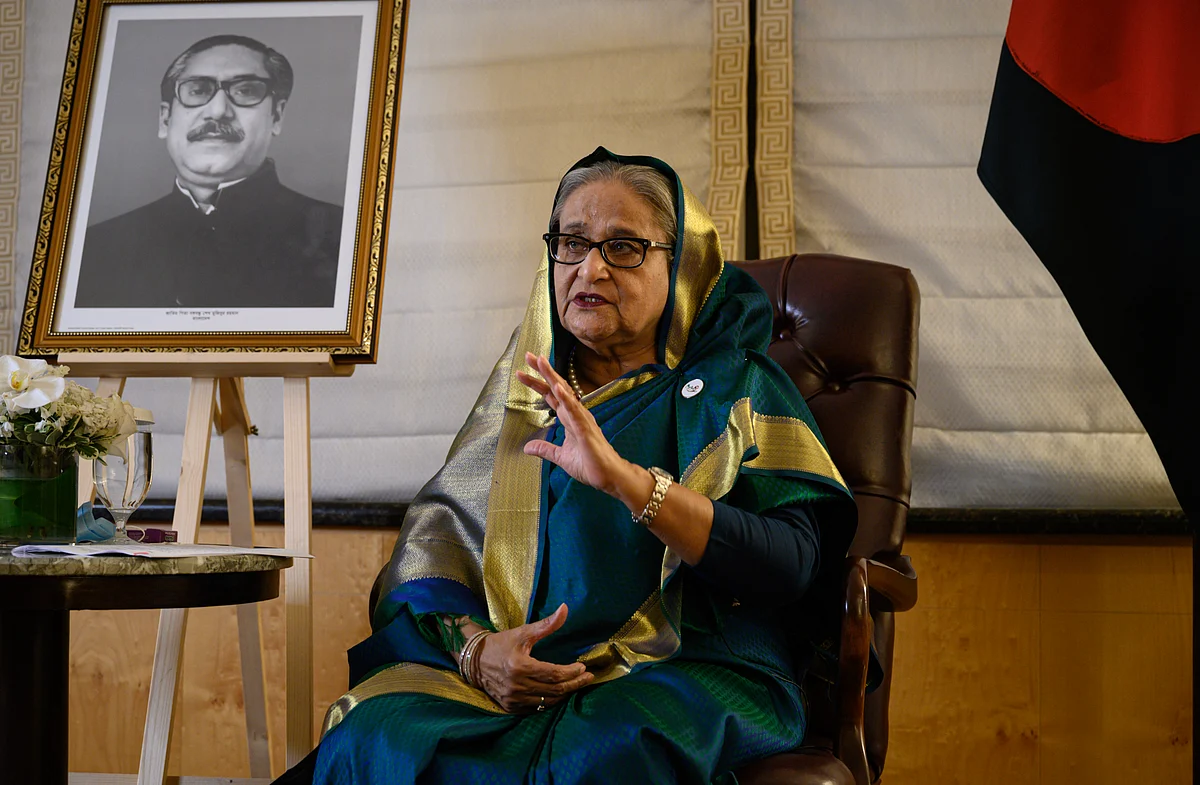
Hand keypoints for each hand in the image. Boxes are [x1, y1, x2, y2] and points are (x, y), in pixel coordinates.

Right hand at [473, 603, 593, 712]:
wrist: (474, 661)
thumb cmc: (501, 644)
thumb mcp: (523, 632)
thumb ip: (546, 625)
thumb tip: (565, 608)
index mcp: (520, 666)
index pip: (554, 673)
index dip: (571, 672)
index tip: (582, 667)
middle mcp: (516, 685)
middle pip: (554, 689)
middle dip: (574, 684)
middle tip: (588, 677)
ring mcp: (513, 698)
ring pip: (547, 701)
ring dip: (565, 694)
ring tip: (576, 684)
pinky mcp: (510, 706)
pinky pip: (536, 707)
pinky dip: (550, 701)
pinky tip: (559, 693)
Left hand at [517, 352, 627, 493]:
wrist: (608, 477)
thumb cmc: (590, 464)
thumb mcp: (561, 457)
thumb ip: (545, 449)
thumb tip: (527, 447)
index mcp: (569, 418)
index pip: (551, 396)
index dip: (537, 383)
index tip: (522, 373)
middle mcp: (576, 414)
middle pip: (556, 388)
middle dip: (542, 372)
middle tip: (528, 355)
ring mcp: (582, 420)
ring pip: (565, 393)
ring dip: (552, 377)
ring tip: (541, 361)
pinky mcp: (586, 430)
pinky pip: (575, 411)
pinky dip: (567, 398)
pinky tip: (558, 387)